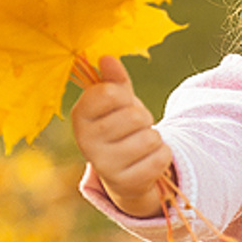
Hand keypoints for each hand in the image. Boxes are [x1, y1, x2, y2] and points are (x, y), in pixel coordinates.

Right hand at [70, 55, 172, 217]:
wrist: (126, 172)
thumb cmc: (121, 128)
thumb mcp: (117, 103)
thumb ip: (114, 80)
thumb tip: (107, 58)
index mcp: (80, 116)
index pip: (108, 92)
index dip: (124, 96)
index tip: (120, 105)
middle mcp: (86, 142)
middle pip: (134, 115)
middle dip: (144, 119)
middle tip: (135, 129)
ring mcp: (105, 166)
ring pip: (150, 138)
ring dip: (153, 139)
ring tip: (140, 145)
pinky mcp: (127, 183)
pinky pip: (161, 158)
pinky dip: (161, 156)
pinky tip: (147, 161)